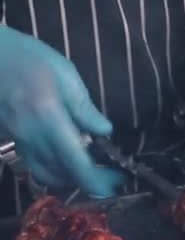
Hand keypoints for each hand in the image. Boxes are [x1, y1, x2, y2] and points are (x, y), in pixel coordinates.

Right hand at [0, 26, 123, 197]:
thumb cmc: (26, 56)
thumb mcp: (64, 73)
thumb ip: (84, 106)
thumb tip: (104, 131)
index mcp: (47, 115)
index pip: (75, 160)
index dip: (96, 180)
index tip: (116, 183)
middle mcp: (30, 134)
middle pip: (64, 174)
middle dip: (92, 181)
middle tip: (114, 175)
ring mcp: (19, 140)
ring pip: (48, 175)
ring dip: (74, 178)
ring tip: (98, 169)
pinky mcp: (13, 140)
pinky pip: (37, 165)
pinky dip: (58, 170)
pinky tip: (73, 159)